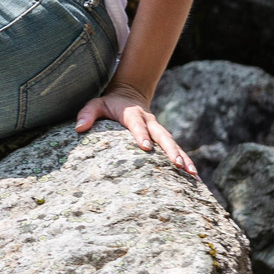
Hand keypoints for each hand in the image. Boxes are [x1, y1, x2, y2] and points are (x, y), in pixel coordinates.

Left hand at [74, 89, 198, 176]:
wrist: (129, 95)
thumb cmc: (110, 104)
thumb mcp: (96, 104)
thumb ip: (87, 114)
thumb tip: (79, 128)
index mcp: (133, 114)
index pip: (137, 124)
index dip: (141, 134)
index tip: (146, 147)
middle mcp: (150, 122)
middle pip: (162, 135)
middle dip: (171, 150)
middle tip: (178, 164)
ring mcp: (159, 130)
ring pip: (173, 144)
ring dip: (184, 158)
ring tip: (192, 174)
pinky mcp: (164, 138)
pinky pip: (177, 150)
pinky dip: (187, 162)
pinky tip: (195, 178)